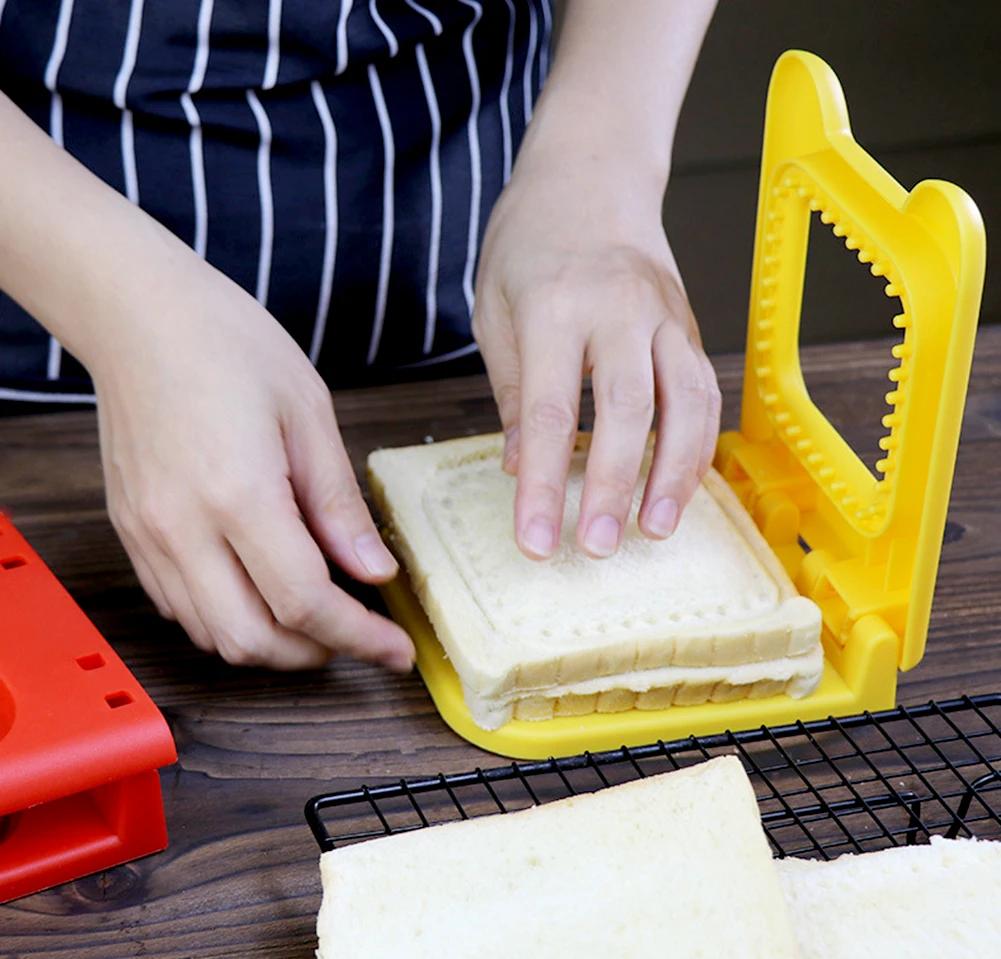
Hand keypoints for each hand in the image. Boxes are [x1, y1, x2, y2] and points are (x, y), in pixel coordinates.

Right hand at [87, 251, 414, 670]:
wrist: (138, 315)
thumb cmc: (226, 344)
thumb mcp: (309, 413)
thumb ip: (340, 505)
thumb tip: (375, 571)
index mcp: (237, 494)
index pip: (305, 602)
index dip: (359, 637)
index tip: (396, 650)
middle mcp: (183, 529)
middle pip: (253, 640)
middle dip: (316, 653)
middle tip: (359, 634)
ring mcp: (149, 537)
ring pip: (213, 636)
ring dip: (273, 644)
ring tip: (317, 618)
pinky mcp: (132, 534)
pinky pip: (181, 608)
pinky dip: (230, 620)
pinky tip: (262, 593)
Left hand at [473, 151, 720, 560]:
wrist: (591, 173)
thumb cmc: (530, 241)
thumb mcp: (494, 309)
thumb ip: (514, 391)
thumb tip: (523, 468)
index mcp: (554, 306)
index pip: (553, 412)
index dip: (545, 485)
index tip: (535, 540)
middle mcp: (618, 309)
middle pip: (628, 411)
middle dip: (616, 489)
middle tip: (597, 548)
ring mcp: (663, 314)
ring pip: (685, 402)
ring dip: (674, 475)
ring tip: (654, 532)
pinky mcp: (688, 324)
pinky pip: (702, 390)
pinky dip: (697, 444)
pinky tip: (679, 487)